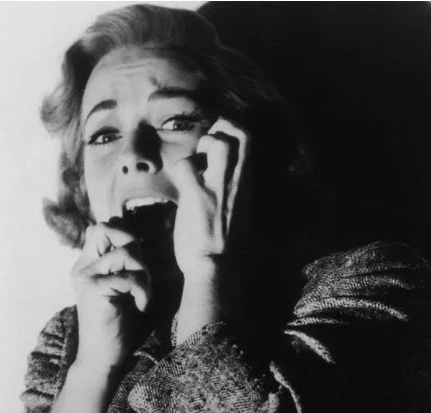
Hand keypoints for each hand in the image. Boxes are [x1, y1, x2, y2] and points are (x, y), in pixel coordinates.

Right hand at [70, 223, 152, 369]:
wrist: (102, 356)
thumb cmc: (117, 322)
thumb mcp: (122, 285)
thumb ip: (121, 261)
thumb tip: (125, 230)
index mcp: (86, 264)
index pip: (101, 228)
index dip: (124, 235)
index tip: (134, 264)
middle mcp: (82, 267)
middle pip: (109, 230)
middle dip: (135, 249)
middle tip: (140, 276)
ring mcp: (85, 277)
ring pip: (126, 253)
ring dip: (143, 274)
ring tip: (141, 294)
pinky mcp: (94, 289)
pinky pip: (129, 276)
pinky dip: (142, 291)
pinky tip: (140, 306)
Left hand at [170, 117, 249, 281]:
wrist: (215, 266)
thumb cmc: (224, 243)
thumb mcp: (237, 209)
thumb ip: (230, 187)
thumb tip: (214, 173)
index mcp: (246, 183)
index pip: (249, 140)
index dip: (232, 128)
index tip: (220, 136)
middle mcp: (236, 181)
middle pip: (239, 133)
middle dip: (221, 128)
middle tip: (207, 145)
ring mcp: (218, 187)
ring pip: (218, 143)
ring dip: (204, 145)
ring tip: (197, 163)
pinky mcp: (198, 196)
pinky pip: (186, 166)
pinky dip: (182, 170)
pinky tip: (182, 185)